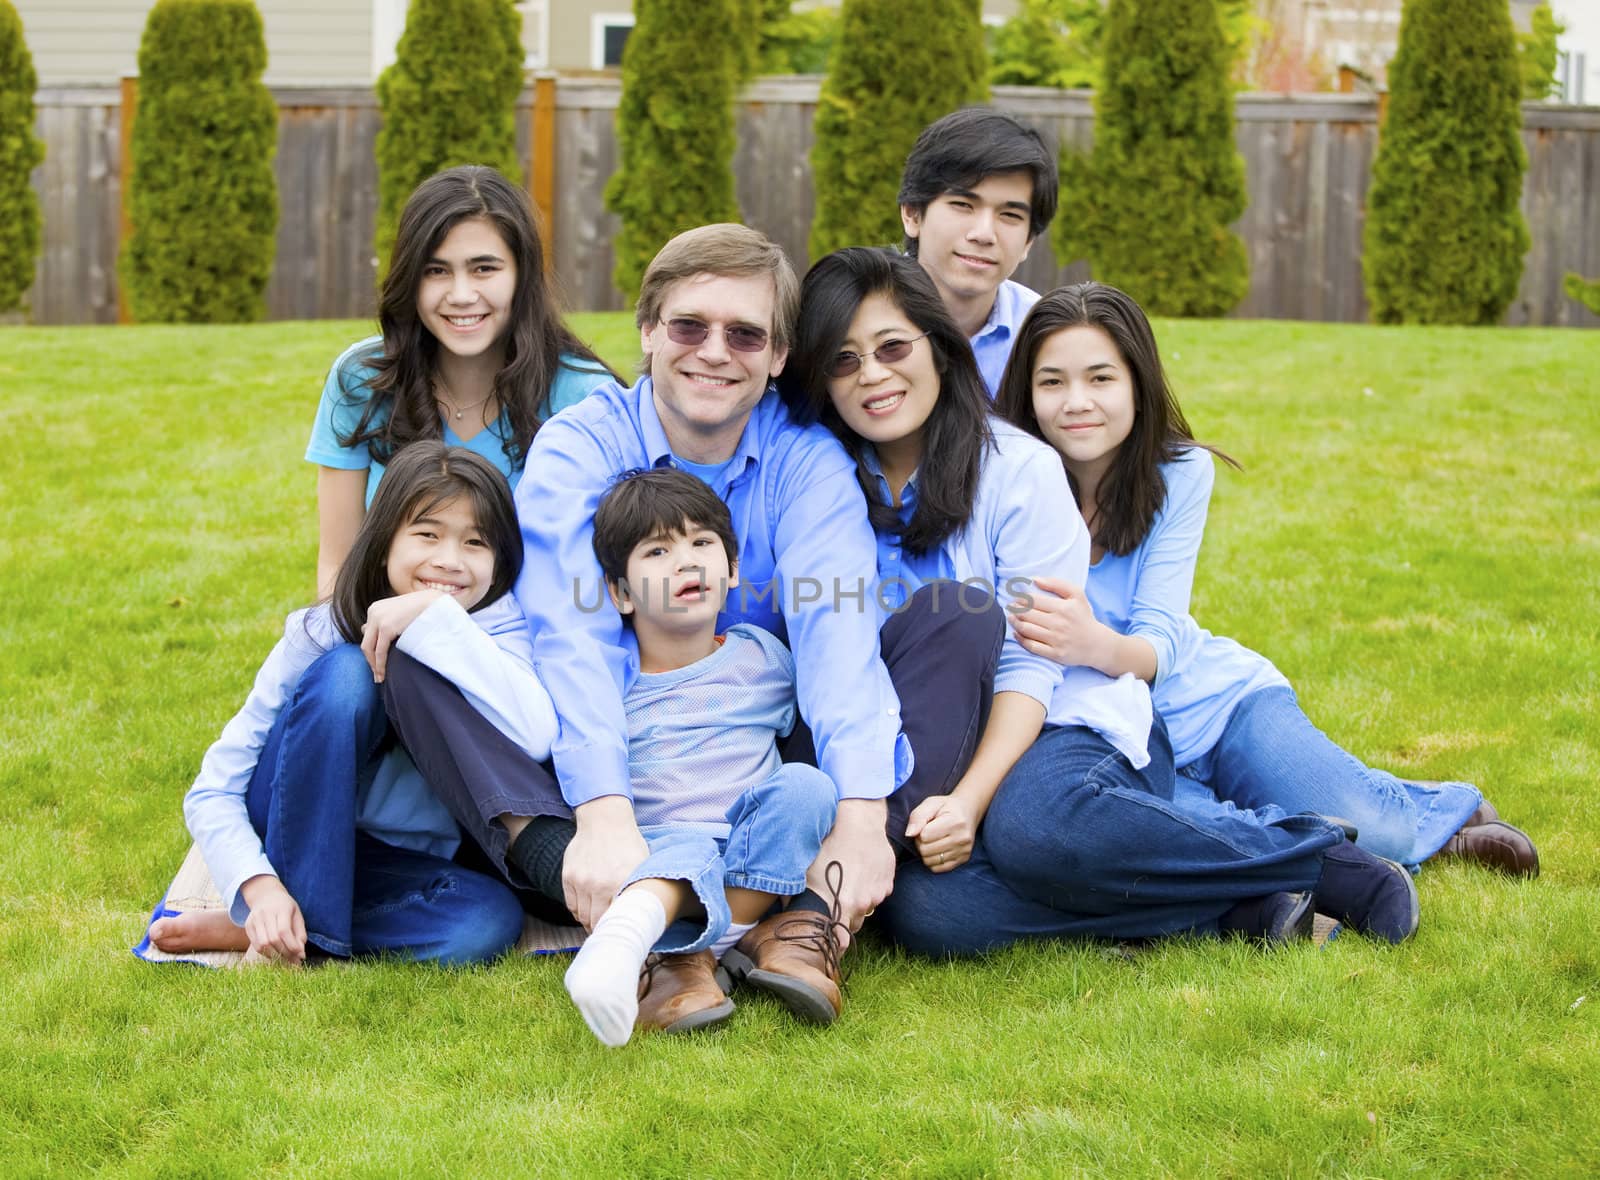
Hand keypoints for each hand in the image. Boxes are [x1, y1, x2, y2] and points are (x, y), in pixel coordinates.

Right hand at [239, 875, 306, 964]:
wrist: (266, 895)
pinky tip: (275, 954)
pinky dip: (266, 953)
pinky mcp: (248, 926)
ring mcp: (254, 920)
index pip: (284, 931)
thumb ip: (300, 933)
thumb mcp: (297, 915)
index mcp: (281, 908)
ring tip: (286, 959)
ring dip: (275, 955)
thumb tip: (300, 953)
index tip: (301, 956)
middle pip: (273, 939)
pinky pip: (256, 945)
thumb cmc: (285, 907)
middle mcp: (265, 913)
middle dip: (285, 953)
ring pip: (262, 944)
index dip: (292, 946)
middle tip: (295, 962)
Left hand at [361, 589, 443, 681]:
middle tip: (377, 675)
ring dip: (373, 665)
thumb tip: (379, 635)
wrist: (434, 603)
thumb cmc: (422, 609)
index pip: (368, 634)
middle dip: (370, 660)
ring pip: (368, 648)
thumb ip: (389, 623)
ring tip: (380, 677)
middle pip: (366, 642)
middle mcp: (373, 612)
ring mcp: (378, 619)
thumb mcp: (400, 614)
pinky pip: (379, 651)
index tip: (377, 664)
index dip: (372, 651)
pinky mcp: (386, 627)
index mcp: (375, 609)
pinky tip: (383, 673)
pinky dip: (380, 664)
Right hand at [563, 795, 649, 930]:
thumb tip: (645, 915)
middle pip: (595, 923)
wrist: (605, 820)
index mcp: (620, 884)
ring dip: (589, 922)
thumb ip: (639, 890)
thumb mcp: (642, 866)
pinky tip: (587, 910)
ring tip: (597, 923)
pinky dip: (578, 911)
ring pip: (581, 916)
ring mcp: (581, 881)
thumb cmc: (628, 844)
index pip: (615, 920)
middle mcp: (598, 885)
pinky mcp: (568, 876)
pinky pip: (571, 904)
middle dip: (602, 931)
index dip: (618, 930)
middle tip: (608, 933)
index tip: (621, 935)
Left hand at [809, 797, 894, 932]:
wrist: (858, 822)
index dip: (835, 940)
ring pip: (868, 906)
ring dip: (859, 900)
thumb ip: (796, 897)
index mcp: (844, 904)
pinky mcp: (888, 880)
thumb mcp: (808, 872)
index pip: (841, 937)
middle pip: (855, 923)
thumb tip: (785, 912)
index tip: (831, 942)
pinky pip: (878, 892)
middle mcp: (865, 902)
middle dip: (845, 917)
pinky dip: (871, 887)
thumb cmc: (830, 845)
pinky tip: (860, 871)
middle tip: (836, 902)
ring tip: (848, 881)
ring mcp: (879, 891)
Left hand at [905, 792, 981, 872]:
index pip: (924, 836)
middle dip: (921, 842)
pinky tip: (937, 849)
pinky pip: (937, 868)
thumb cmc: (946, 807)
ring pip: (929, 861)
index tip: (925, 825)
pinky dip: (932, 860)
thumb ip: (918, 817)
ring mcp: (964, 851)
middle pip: (925, 850)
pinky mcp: (963, 859)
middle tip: (926, 833)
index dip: (919, 831)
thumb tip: (909, 834)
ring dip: (925, 852)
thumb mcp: (931, 803)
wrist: (968, 811)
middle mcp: (962, 839)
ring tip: (932, 840)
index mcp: (955, 822)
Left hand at [1008, 575, 1107, 668]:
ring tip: (1011, 618)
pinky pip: (1031, 646)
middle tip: (1010, 607)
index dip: (1020, 598)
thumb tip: (1035, 579)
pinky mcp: (1054, 654)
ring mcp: (1056, 640)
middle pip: (1027, 615)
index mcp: (1063, 608)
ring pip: (1026, 629)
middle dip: (1014, 610)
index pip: (1034, 601)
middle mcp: (1059, 624)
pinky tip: (1016, 633)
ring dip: (1015, 622)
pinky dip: (1020, 639)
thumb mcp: (1077, 595)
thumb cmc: (1083, 617)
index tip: (1016, 598)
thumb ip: (1057, 584)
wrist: (1097, 644)